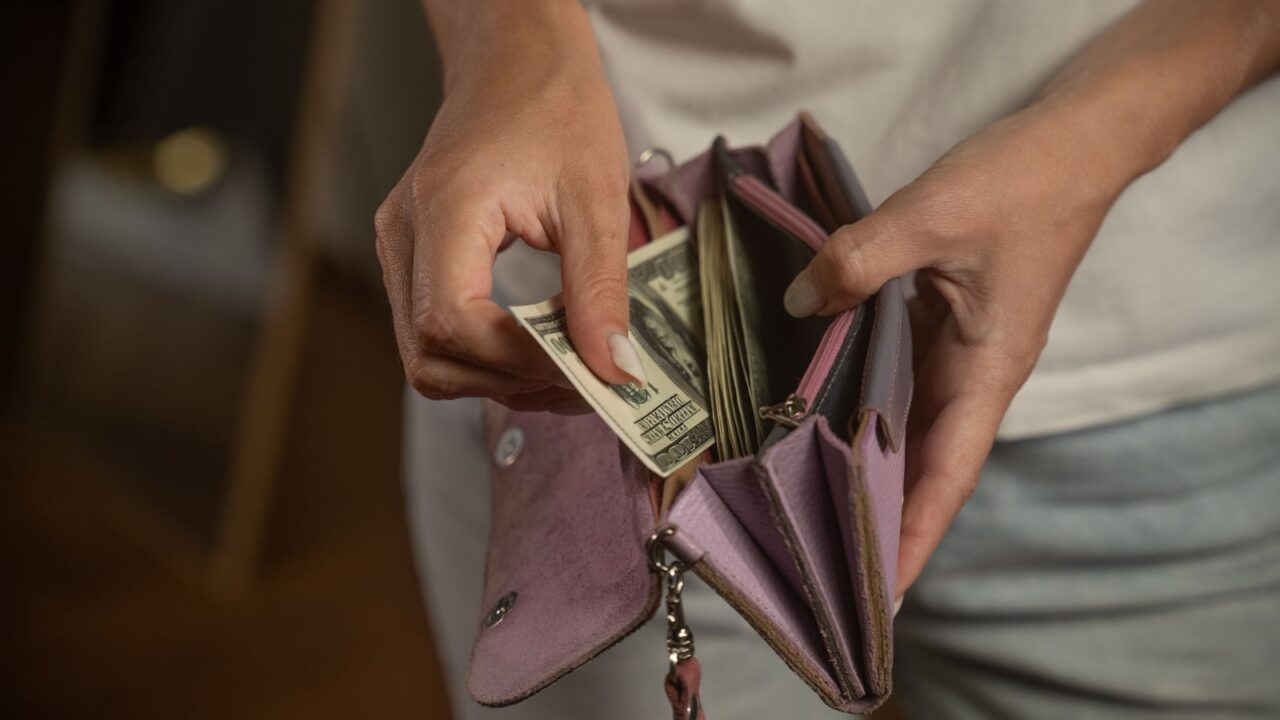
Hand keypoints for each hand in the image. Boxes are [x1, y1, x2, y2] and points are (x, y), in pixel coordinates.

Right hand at [376, 2, 641, 412]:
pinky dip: (485, 355)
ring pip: (426, 354)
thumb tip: (613, 368)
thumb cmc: (554, 107)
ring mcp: (401, 247)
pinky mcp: (415, 257)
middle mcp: (405, 234)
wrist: (517, 60)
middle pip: (428, 353)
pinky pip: (435, 330)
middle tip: (579, 381)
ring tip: (565, 368)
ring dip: (495, 378)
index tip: (580, 366)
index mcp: (445, 209)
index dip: (516, 360)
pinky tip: (539, 346)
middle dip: (505, 381)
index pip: (452, 321)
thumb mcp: (595, 197)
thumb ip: (601, 289)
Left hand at [784, 105, 1124, 596]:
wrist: (1072, 143)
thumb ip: (858, 261)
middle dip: (877, 516)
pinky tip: (814, 414)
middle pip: (922, 464)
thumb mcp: (931, 216)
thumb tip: (798, 304)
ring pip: (905, 424)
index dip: (910, 535)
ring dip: (864, 464)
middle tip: (816, 566)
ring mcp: (958, 351)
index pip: (946, 475)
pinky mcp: (941, 323)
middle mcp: (973, 375)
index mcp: (988, 370)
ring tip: (804, 511)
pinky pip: (896, 376)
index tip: (878, 595)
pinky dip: (861, 402)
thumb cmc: (1020, 183)